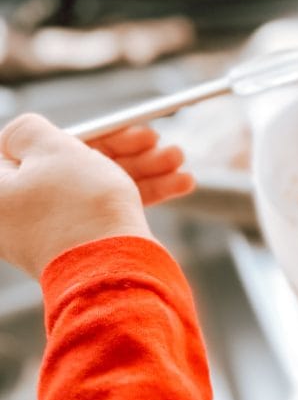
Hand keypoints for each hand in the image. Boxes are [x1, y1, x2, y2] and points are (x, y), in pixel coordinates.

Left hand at [0, 114, 191, 278]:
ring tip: (178, 162)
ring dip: (143, 168)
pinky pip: (106, 209)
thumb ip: (30, 130)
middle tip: (155, 139)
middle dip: (124, 149)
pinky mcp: (78, 245)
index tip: (112, 129)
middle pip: (70, 163)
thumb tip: (25, 132)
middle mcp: (15, 213)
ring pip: (96, 184)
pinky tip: (179, 184)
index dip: (75, 133)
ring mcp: (47, 232)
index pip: (26, 147)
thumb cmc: (78, 207)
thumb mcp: (53, 150)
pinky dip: (142, 193)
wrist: (110, 270)